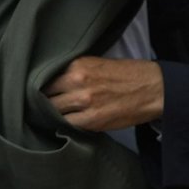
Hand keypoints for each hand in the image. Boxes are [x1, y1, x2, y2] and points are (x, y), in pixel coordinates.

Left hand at [43, 56, 163, 130]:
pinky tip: (64, 124)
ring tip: (49, 116)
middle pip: (45, 96)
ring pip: (54, 112)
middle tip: (39, 106)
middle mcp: (78, 82)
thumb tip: (53, 82)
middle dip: (41, 101)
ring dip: (50, 115)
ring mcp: (85, 102)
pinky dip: (63, 125)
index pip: (44, 78)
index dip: (38, 86)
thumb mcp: (97, 63)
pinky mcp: (93, 120)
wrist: (153, 88)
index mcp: (78, 65)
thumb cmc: (127, 74)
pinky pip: (67, 126)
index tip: (35, 91)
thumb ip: (75, 72)